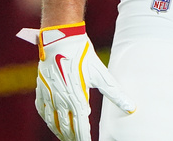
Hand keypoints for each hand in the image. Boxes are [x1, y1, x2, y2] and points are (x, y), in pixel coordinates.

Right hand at [17, 22, 134, 140]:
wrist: (61, 40)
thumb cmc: (83, 56)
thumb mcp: (102, 74)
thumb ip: (116, 93)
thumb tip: (131, 106)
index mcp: (77, 99)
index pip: (81, 127)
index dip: (84, 137)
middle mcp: (61, 101)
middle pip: (66, 127)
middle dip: (72, 137)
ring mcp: (49, 96)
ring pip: (52, 122)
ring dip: (59, 131)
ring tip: (66, 137)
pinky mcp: (41, 89)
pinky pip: (42, 110)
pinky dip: (47, 119)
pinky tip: (51, 121)